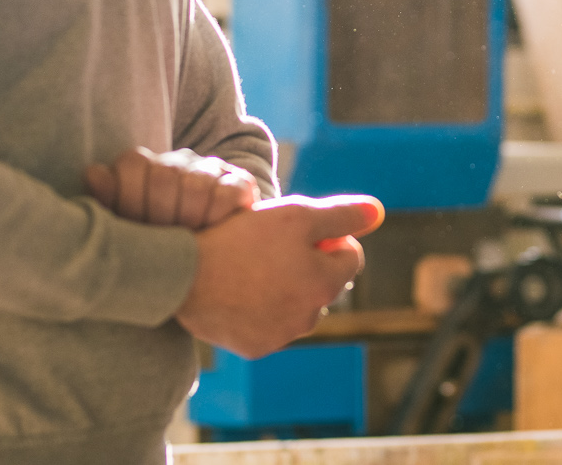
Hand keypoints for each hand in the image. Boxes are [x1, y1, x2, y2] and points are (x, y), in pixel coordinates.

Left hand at [85, 146, 258, 230]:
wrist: (206, 256)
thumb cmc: (152, 244)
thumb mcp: (124, 228)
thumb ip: (107, 203)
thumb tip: (93, 172)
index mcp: (142, 168)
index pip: (132, 164)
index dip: (130, 198)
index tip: (133, 227)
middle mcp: (176, 163)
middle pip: (163, 176)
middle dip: (159, 215)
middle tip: (161, 240)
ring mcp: (209, 171)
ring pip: (195, 185)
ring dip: (189, 218)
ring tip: (186, 239)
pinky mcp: (240, 184)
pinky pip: (228, 193)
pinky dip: (217, 214)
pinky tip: (212, 229)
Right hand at [176, 195, 383, 358]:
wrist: (183, 275)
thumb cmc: (242, 238)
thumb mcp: (297, 215)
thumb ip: (342, 215)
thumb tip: (378, 213)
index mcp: (325, 282)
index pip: (350, 256)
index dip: (328, 237)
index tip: (299, 230)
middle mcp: (310, 316)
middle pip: (324, 283)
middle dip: (309, 264)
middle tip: (272, 247)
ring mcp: (281, 336)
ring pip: (298, 305)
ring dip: (287, 288)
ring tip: (252, 268)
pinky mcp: (254, 348)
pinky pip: (270, 324)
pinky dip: (262, 309)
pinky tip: (239, 291)